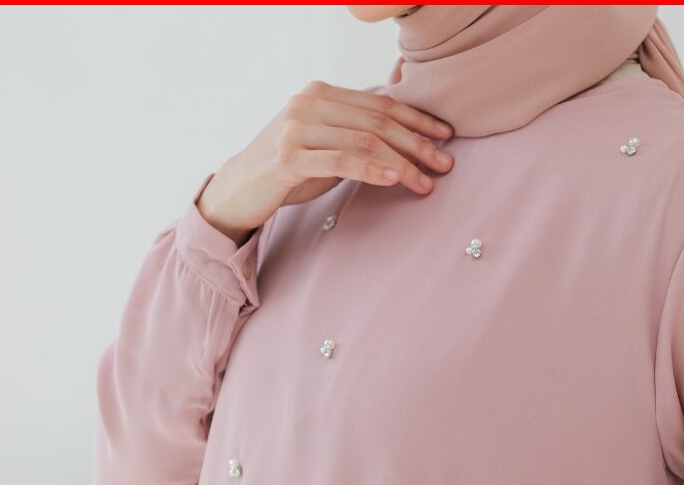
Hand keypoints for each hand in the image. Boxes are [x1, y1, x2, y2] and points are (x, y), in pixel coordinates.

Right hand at [197, 80, 455, 243]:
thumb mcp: (325, 144)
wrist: (238, 191)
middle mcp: (308, 104)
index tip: (446, 135)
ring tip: (427, 181)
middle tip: (446, 163)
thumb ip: (355, 134)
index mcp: (320, 94)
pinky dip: (372, 170)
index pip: (380, 103)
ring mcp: (297, 129)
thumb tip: (401, 135)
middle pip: (377, 121)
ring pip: (364, 141)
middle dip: (417, 143)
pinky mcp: (289, 158)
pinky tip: (395, 179)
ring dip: (402, 163)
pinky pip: (341, 161)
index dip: (417, 118)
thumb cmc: (287, 171)